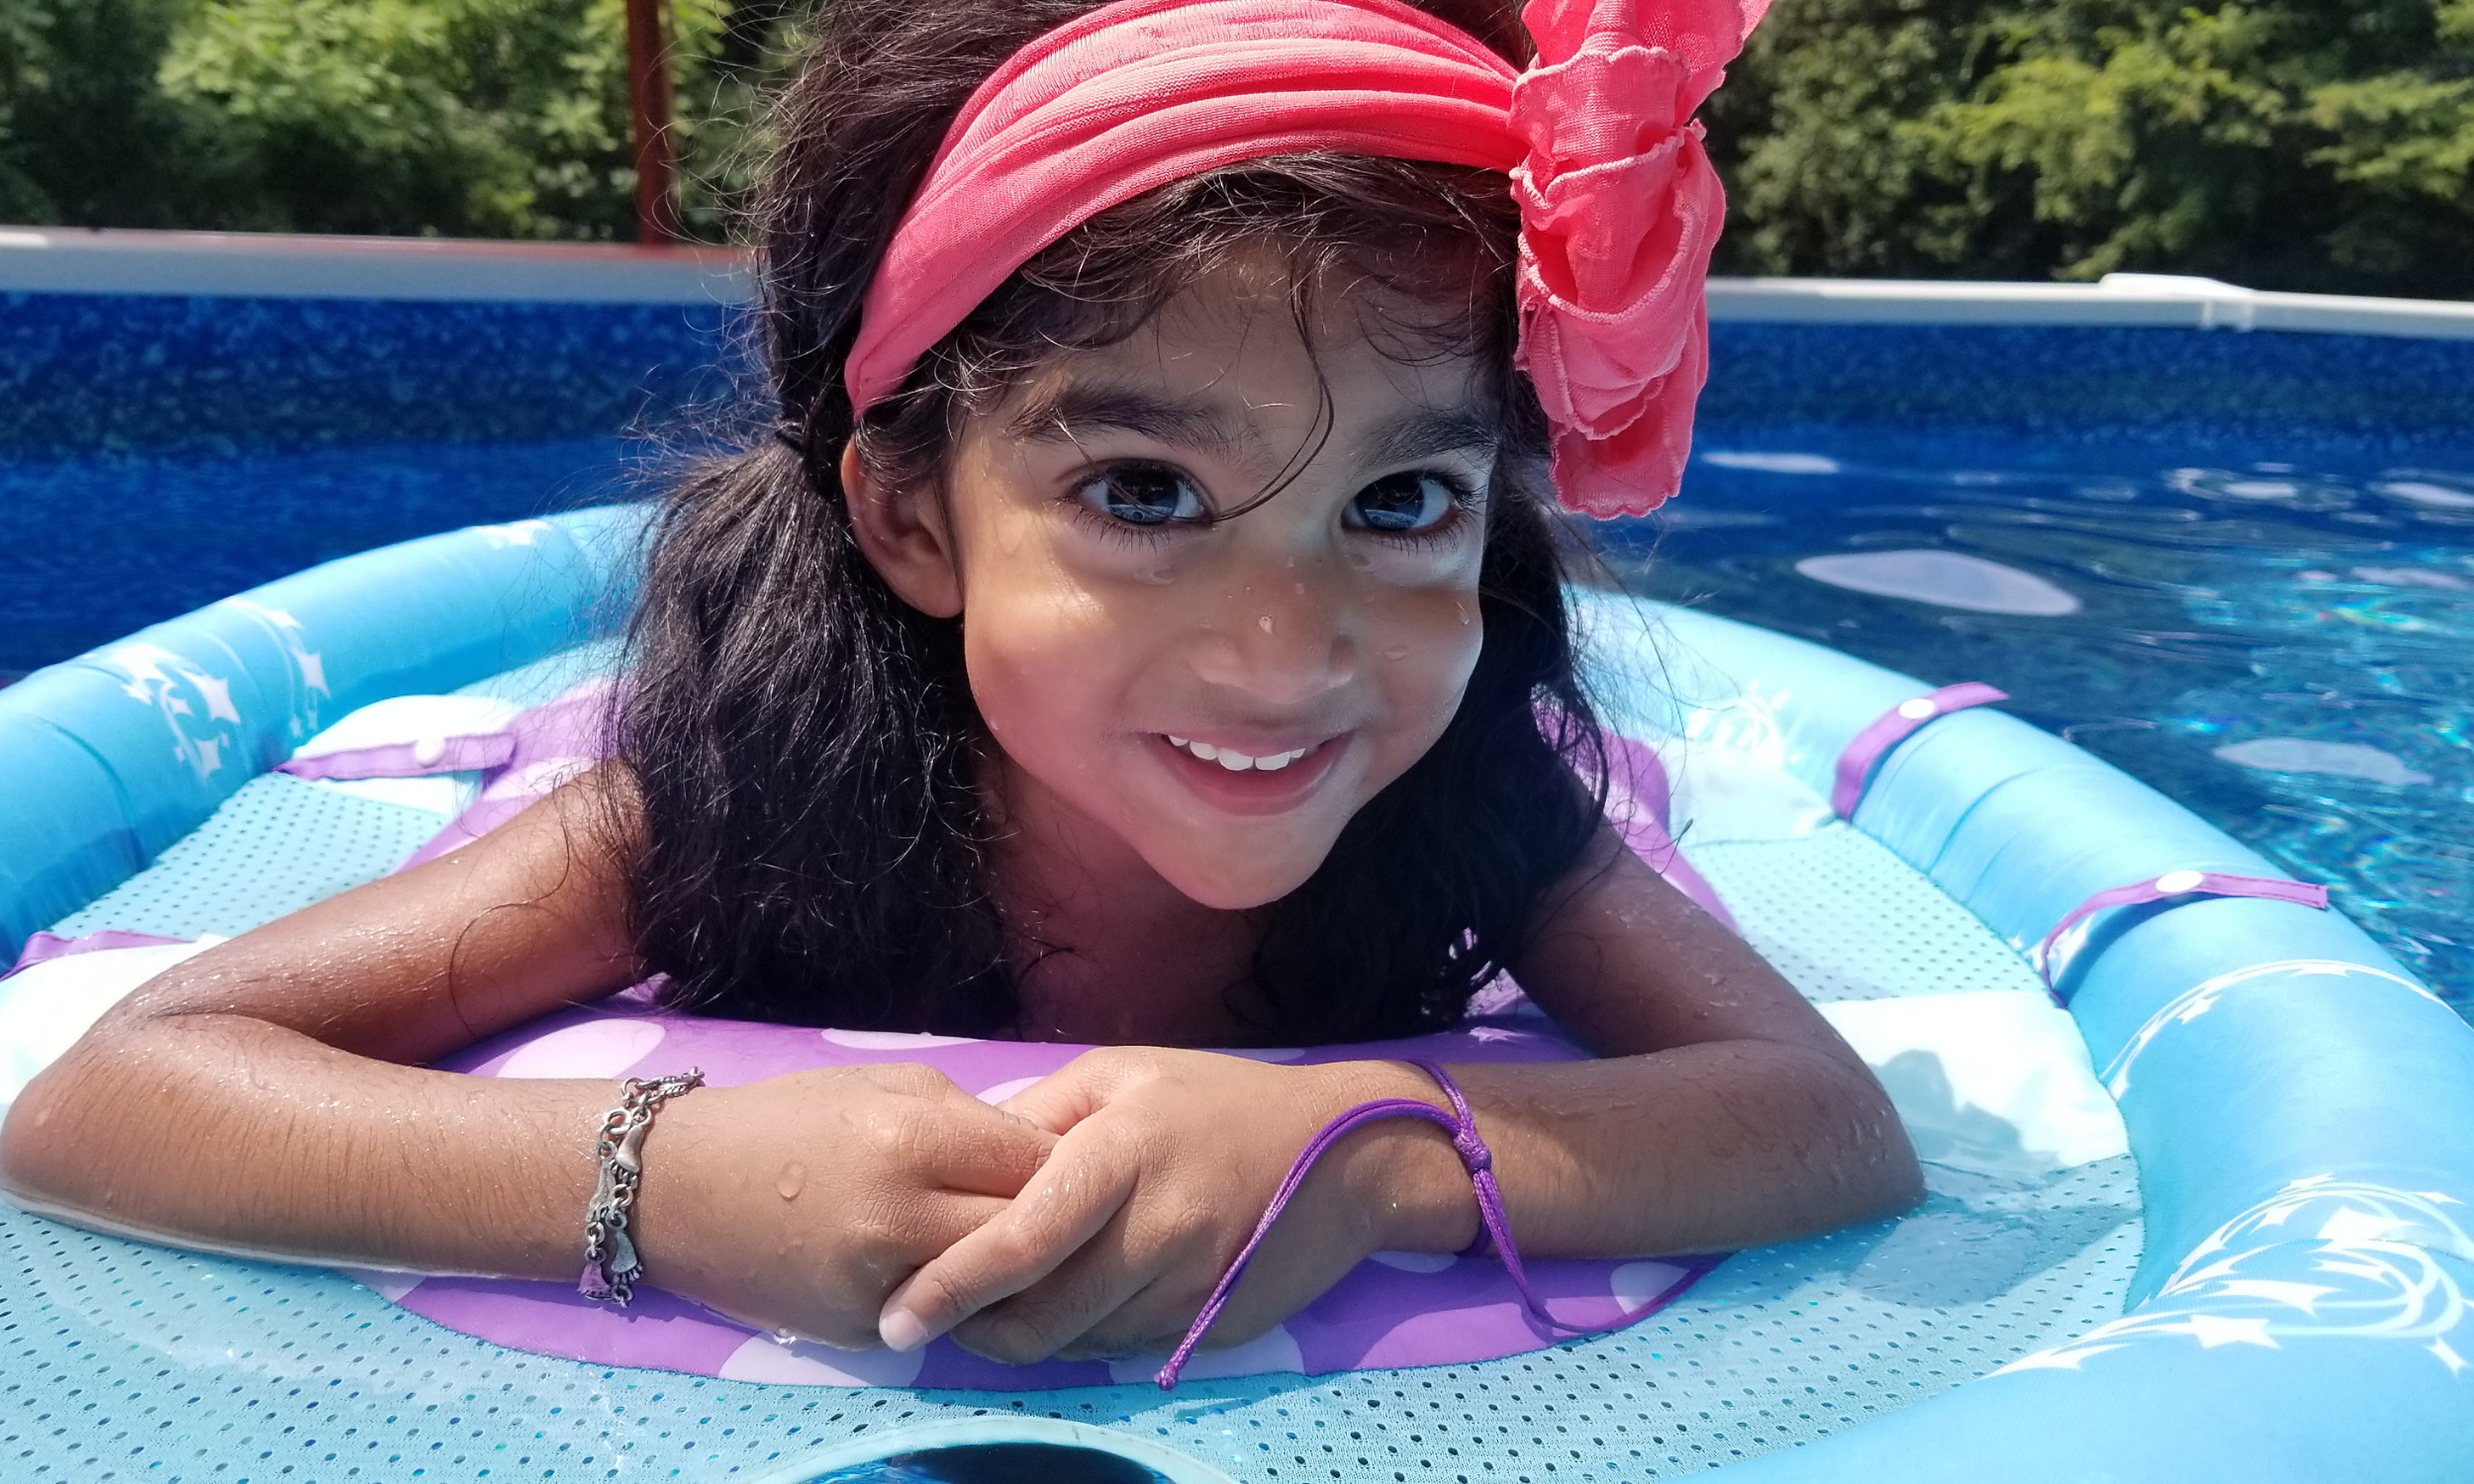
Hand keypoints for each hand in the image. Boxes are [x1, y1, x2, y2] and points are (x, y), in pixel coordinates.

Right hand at [630, 1063, 1056, 1348]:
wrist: (676, 1189)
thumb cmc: (788, 1119)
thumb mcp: (888, 1085)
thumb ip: (974, 1118)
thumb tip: (1045, 1153)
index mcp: (911, 1139)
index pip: (1036, 1162)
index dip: (1067, 1160)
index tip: (1078, 1155)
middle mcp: (898, 1219)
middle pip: (1028, 1234)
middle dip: (1056, 1219)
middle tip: (1070, 1204)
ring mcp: (879, 1285)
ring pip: (995, 1288)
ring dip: (1020, 1267)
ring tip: (1027, 1240)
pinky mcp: (863, 1332)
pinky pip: (946, 1317)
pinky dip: (966, 1296)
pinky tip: (967, 1271)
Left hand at [875, 1048, 1477, 1364]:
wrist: (1348, 1158)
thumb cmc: (1221, 1101)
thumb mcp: (1125, 1072)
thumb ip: (1041, 1114)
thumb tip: (962, 1151)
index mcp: (1123, 1153)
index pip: (1019, 1240)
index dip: (949, 1287)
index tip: (896, 1317)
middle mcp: (1156, 1227)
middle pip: (1039, 1314)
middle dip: (972, 1328)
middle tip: (929, 1317)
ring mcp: (1186, 1284)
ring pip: (1074, 1342)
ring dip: (1020, 1338)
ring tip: (987, 1309)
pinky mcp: (1207, 1324)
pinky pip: (1117, 1348)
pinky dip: (1076, 1338)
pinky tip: (1062, 1306)